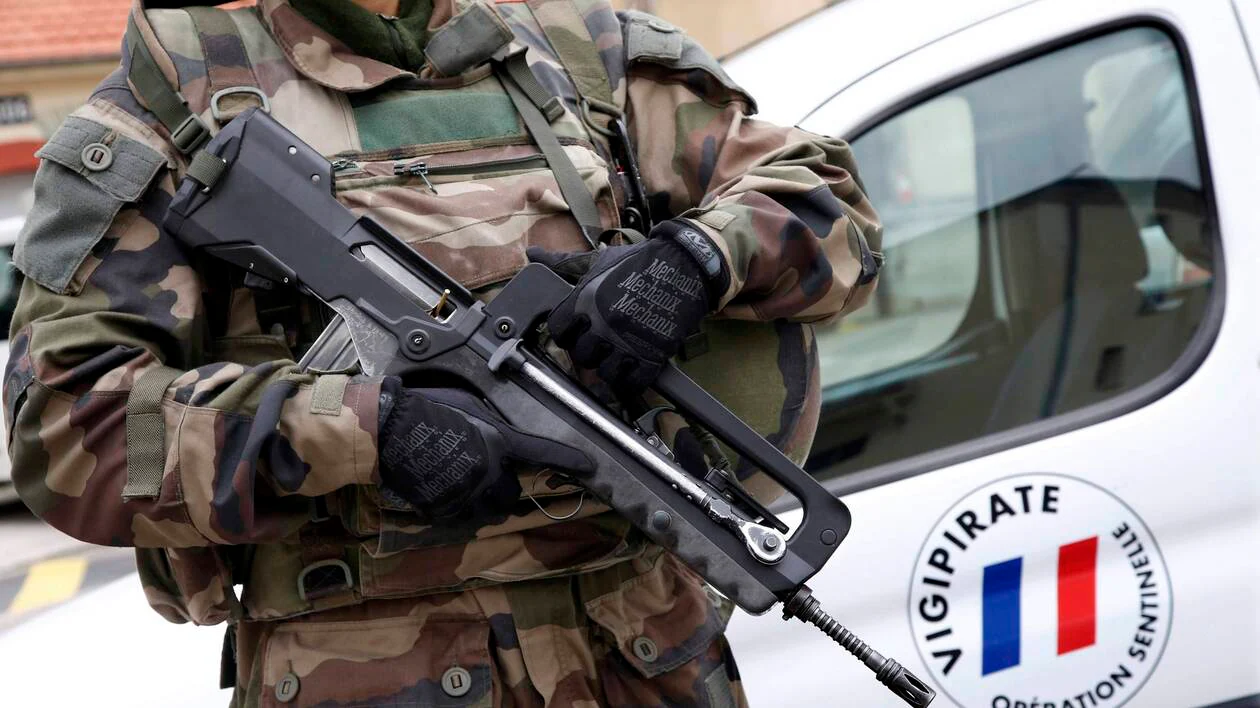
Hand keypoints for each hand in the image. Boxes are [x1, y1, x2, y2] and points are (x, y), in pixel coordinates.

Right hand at [377, 378, 592, 520]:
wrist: (388, 431)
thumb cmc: (427, 408)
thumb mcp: (468, 405)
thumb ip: (491, 425)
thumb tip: (501, 434)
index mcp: (499, 441)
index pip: (543, 453)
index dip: (568, 461)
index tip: (590, 467)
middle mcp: (491, 471)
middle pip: (512, 493)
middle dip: (503, 485)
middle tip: (483, 472)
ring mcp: (469, 494)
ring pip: (490, 510)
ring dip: (484, 502)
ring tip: (462, 485)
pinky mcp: (447, 510)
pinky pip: (462, 518)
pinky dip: (458, 509)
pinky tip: (442, 491)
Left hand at [527, 219, 727, 391]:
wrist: (685, 264)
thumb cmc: (638, 261)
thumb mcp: (598, 260)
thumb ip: (563, 262)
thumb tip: (532, 255)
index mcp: (585, 300)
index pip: (558, 331)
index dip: (566, 332)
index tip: (576, 330)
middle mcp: (603, 323)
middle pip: (580, 355)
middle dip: (588, 350)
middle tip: (600, 343)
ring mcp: (628, 341)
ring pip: (604, 373)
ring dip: (609, 368)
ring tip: (617, 356)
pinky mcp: (652, 355)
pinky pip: (633, 383)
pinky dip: (632, 380)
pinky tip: (634, 367)